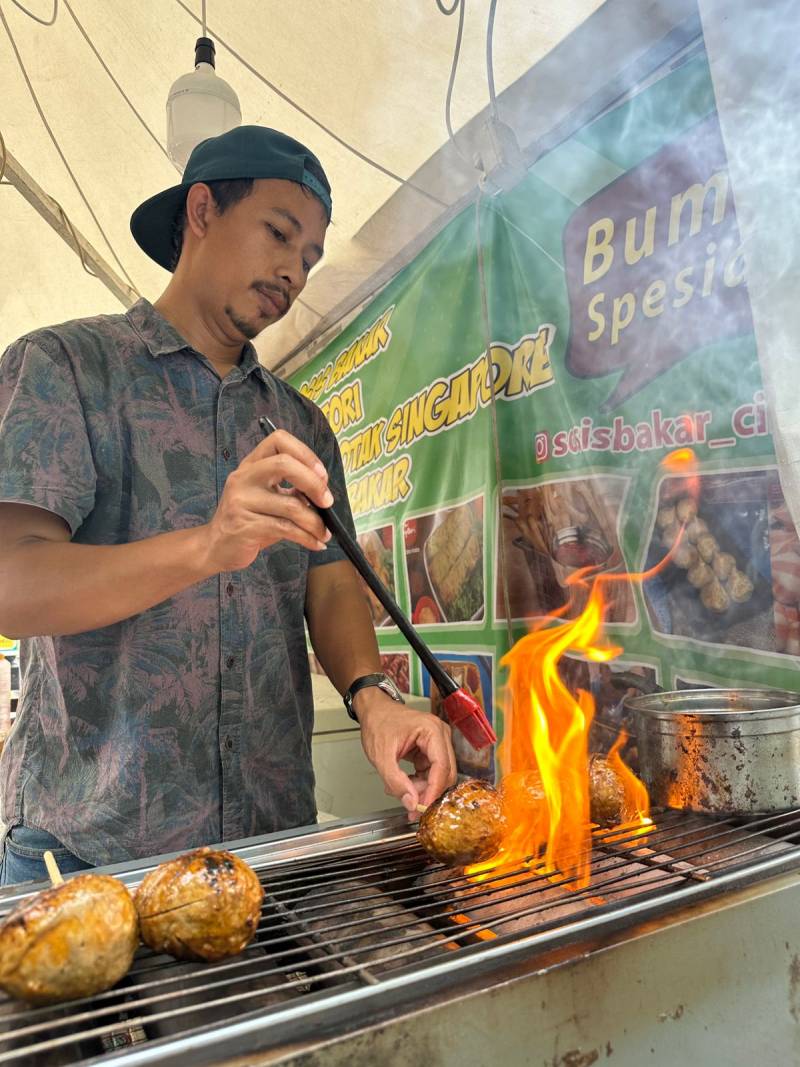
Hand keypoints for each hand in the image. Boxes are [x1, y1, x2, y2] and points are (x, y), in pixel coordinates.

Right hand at [200, 429, 333, 572]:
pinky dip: (307, 538)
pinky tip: (316, 543)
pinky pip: (285, 529)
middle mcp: (243, 477)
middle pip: (284, 464)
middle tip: (327, 502)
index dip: (305, 453)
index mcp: (251, 465)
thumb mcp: (268, 498)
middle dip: (314, 483)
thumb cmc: (249, 521)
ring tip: (324, 533)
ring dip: (315, 522)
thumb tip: (324, 493)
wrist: (216, 547)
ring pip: (290, 505)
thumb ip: (291, 490)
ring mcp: (241, 501)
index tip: (322, 475)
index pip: (278, 439)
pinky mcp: (244, 526)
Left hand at [354, 688, 456, 818]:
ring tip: (399, 790)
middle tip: (411, 807)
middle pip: (445, 773)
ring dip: (422, 788)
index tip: (422, 808)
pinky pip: (431, 773)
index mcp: (432, 731)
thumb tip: (411, 802)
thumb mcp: (381, 756)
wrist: (374, 711)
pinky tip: (403, 784)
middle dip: (428, 792)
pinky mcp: (431, 750)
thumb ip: (396, 781)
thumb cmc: (378, 724)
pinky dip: (419, 782)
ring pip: (439, 776)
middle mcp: (440, 735)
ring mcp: (437, 743)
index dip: (433, 791)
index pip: (442, 767)